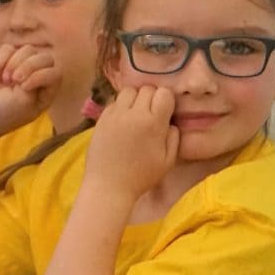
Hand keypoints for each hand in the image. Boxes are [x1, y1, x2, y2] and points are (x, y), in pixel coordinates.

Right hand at [0, 44, 59, 137]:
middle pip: (44, 57)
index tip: (23, 87)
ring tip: (3, 79)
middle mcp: (36, 80)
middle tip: (12, 81)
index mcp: (46, 93)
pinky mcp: (3, 63)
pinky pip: (8, 47)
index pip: (55, 72)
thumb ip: (37, 78)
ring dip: (13, 62)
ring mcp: (20, 69)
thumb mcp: (26, 101)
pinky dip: (1, 58)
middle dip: (27, 65)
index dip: (40, 74)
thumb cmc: (2, 115)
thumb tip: (32, 56)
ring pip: (27, 49)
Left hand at [85, 84, 179, 202]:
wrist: (109, 186)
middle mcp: (134, 113)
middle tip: (150, 113)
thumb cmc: (141, 177)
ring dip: (135, 99)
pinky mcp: (101, 119)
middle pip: (147, 89)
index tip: (164, 112)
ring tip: (135, 114)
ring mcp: (115, 115)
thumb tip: (171, 122)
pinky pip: (114, 102)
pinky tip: (121, 121)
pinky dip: (120, 107)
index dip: (166, 100)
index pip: (163, 93)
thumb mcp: (167, 161)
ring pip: (128, 91)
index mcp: (153, 122)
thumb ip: (174, 138)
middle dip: (151, 98)